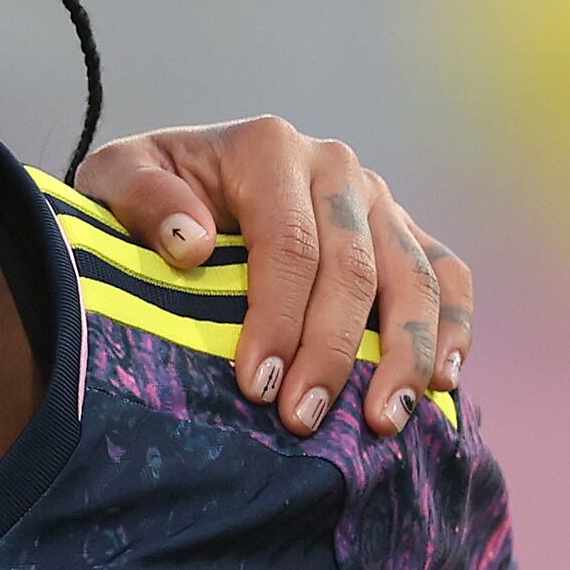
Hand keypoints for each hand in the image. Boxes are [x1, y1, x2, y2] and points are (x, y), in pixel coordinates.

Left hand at [66, 119, 475, 436]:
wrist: (181, 176)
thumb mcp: (115, 177)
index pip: (288, 244)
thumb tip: (191, 242)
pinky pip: (449, 276)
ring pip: (415, 277)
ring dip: (405, 354)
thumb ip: (139, 197)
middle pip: (354, 269)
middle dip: (331, 352)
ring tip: (382, 421)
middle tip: (302, 420)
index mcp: (269, 148)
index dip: (279, 318)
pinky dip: (454, 328)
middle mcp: (336, 167)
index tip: (257, 384)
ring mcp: (378, 201)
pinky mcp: (405, 232)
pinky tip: (443, 384)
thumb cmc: (145, 193)